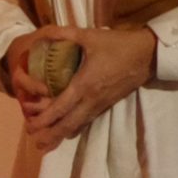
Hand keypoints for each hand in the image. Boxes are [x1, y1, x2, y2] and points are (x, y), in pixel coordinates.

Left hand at [13, 25, 155, 153]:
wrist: (147, 55)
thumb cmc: (118, 45)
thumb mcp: (90, 35)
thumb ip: (64, 34)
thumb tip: (43, 33)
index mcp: (84, 84)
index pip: (60, 108)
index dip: (44, 120)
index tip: (30, 126)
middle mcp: (91, 100)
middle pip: (67, 125)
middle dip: (49, 135)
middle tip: (34, 141)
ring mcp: (100, 105)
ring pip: (77, 126)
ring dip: (60, 136)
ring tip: (44, 144)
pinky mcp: (106, 105)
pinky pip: (86, 121)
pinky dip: (73, 129)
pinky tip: (65, 133)